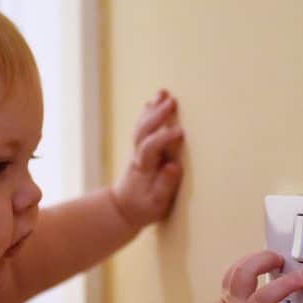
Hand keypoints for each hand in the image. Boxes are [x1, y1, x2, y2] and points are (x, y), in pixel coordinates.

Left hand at [110, 89, 185, 228]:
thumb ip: (165, 186)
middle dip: (158, 116)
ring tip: (163, 92)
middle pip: (145, 131)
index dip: (164, 139)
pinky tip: (154, 101)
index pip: (151, 148)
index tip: (181, 132)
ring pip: (142, 126)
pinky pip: (143, 127)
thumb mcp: (155, 205)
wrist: (122, 209)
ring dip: (153, 109)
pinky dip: (148, 113)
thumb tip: (174, 165)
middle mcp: (138, 156)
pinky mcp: (140, 149)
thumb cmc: (142, 209)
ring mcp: (137, 151)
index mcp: (143, 169)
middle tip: (172, 102)